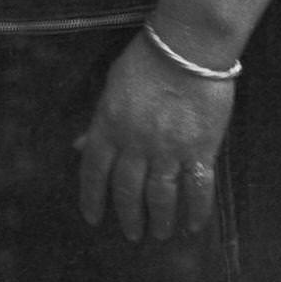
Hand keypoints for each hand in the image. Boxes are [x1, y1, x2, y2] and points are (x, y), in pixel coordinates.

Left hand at [75, 29, 234, 243]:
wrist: (188, 47)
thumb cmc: (146, 59)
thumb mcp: (112, 85)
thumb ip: (98, 120)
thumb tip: (80, 145)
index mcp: (109, 125)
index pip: (94, 170)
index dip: (91, 197)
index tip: (93, 218)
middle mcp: (135, 144)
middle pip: (127, 190)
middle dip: (128, 217)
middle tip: (132, 234)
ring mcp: (168, 150)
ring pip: (160, 197)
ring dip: (159, 220)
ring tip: (160, 234)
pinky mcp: (200, 151)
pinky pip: (197, 189)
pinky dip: (195, 212)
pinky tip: (192, 227)